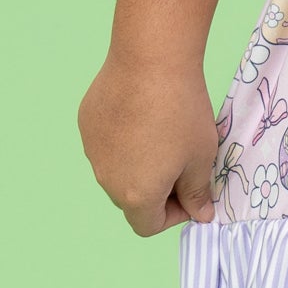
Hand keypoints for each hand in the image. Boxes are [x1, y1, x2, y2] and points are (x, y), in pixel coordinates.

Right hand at [77, 51, 219, 235]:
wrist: (150, 61)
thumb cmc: (182, 112)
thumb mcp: (201, 156)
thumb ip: (198, 192)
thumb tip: (200, 214)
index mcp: (135, 195)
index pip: (149, 225)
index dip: (174, 215)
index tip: (192, 191)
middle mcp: (106, 179)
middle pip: (132, 198)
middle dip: (158, 189)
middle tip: (183, 160)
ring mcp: (92, 151)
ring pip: (117, 170)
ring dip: (139, 163)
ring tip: (164, 132)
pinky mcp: (86, 124)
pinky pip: (107, 143)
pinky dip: (125, 138)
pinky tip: (143, 112)